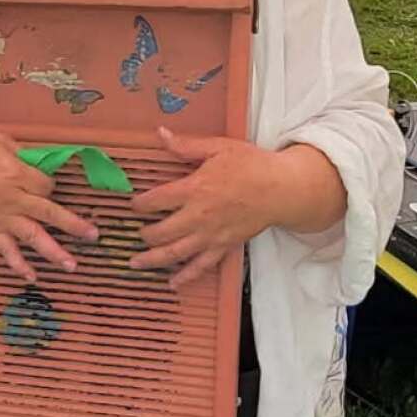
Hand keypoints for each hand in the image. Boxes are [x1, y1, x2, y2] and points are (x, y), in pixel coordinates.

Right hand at [0, 129, 97, 280]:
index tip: (49, 182)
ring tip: (72, 265)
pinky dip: (18, 264)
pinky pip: (5, 249)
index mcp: (13, 173)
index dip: (52, 184)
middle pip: (48, 213)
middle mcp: (10, 198)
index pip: (46, 185)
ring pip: (31, 236)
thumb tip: (39, 163)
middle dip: (72, 225)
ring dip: (53, 251)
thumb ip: (21, 152)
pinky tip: (32, 277)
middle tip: (93, 236)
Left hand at [128, 129, 283, 288]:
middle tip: (136, 232)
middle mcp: (198, 216)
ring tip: (134, 263)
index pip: (155, 201)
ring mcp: (210, 235)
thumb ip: (186, 145)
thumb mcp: (218, 147)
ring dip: (152, 260)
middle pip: (160, 232)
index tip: (133, 205)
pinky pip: (201, 266)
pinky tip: (172, 283)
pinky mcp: (224, 247)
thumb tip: (160, 134)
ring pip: (175, 253)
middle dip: (143, 233)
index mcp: (194, 189)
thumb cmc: (252, 165)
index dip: (139, 205)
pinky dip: (186, 276)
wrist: (282, 189)